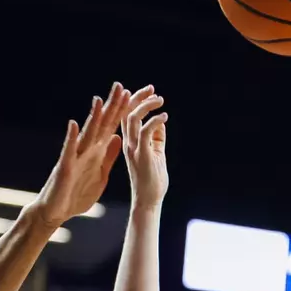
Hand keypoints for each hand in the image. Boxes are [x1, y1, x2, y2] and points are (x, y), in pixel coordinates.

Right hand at [30, 86, 133, 228]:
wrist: (56, 211)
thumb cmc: (76, 194)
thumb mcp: (100, 174)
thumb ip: (108, 156)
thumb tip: (118, 138)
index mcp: (96, 153)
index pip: (111, 128)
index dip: (121, 113)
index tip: (132, 95)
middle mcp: (86, 151)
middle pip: (101, 125)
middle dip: (111, 107)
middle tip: (120, 87)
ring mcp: (74, 157)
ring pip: (86, 134)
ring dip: (93, 118)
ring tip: (100, 100)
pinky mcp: (65, 168)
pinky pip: (69, 151)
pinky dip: (72, 138)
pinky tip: (75, 124)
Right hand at [120, 85, 168, 207]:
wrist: (149, 200)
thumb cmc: (152, 179)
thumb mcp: (155, 152)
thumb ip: (157, 136)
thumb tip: (161, 120)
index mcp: (129, 141)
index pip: (126, 115)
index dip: (135, 100)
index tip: (149, 90)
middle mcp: (128, 142)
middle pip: (126, 112)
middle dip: (138, 97)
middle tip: (153, 89)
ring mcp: (133, 148)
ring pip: (132, 118)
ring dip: (146, 106)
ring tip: (160, 100)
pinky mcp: (142, 154)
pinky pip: (145, 131)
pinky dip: (155, 120)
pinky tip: (164, 116)